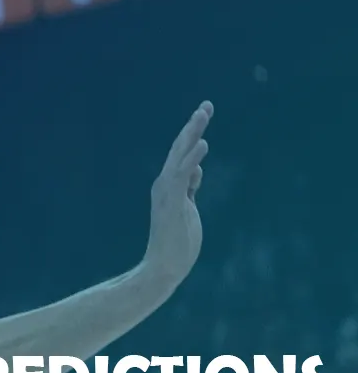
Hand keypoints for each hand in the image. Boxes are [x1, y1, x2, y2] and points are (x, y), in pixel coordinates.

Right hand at [141, 101, 211, 280]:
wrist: (164, 267)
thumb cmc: (176, 242)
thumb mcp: (187, 209)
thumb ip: (189, 189)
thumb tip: (196, 169)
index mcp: (170, 186)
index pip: (183, 153)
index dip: (193, 133)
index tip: (204, 114)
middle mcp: (165, 184)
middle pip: (180, 148)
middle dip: (194, 126)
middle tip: (207, 105)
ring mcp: (167, 192)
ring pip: (180, 156)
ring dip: (191, 134)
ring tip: (203, 115)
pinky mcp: (172, 202)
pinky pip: (182, 175)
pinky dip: (191, 159)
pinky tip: (203, 144)